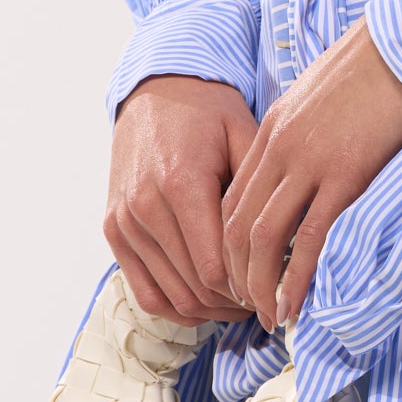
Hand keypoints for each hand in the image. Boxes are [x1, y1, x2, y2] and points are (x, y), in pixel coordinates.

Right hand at [105, 75, 257, 321]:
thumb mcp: (245, 137)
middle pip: (196, 287)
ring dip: (210, 309)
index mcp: (181, 183)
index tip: (276, 290)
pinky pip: (144, 291)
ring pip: (172, 295)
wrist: (156, 91)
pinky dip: (176, 306)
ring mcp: (124, 221)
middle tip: (267, 300)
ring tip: (242, 303)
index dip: (249, 289)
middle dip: (235, 302)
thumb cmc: (208, 115)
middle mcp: (146, 207)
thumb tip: (287, 248)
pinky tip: (207, 302)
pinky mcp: (113, 229)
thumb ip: (260, 193)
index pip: (216, 268)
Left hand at [221, 19, 401, 326]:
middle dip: (236, 275)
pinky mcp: (344, 174)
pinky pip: (309, 237)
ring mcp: (309, 163)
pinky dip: (297, 277)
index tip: (240, 275)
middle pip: (236, 224)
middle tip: (247, 308)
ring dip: (260, 285)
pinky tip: (297, 303)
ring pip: (263, 237)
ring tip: (268, 317)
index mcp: (271, 131)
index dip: (228, 246)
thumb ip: (304, 133)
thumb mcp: (320, 97)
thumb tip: (307, 164)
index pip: (232, 200)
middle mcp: (279, 149)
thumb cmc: (374, 68)